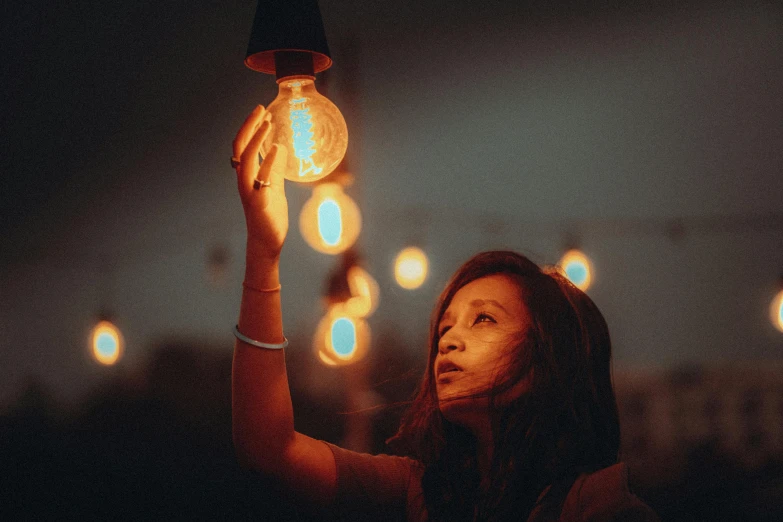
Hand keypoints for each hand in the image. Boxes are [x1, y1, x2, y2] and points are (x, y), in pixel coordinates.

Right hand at [233, 105, 289, 261]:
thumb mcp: (275, 188)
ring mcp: (249, 191)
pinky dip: (267, 163)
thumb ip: (275, 169)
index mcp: (247, 176)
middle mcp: (244, 180)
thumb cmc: (270, 216)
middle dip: (249, 126)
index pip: (243, 146)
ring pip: (246, 159)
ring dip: (256, 139)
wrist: (267, 243)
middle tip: (260, 108)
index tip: (262, 112)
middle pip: (240, 147)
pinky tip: (276, 150)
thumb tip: (279, 148)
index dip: (250, 128)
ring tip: (267, 123)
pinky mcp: (259, 202)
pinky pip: (261, 179)